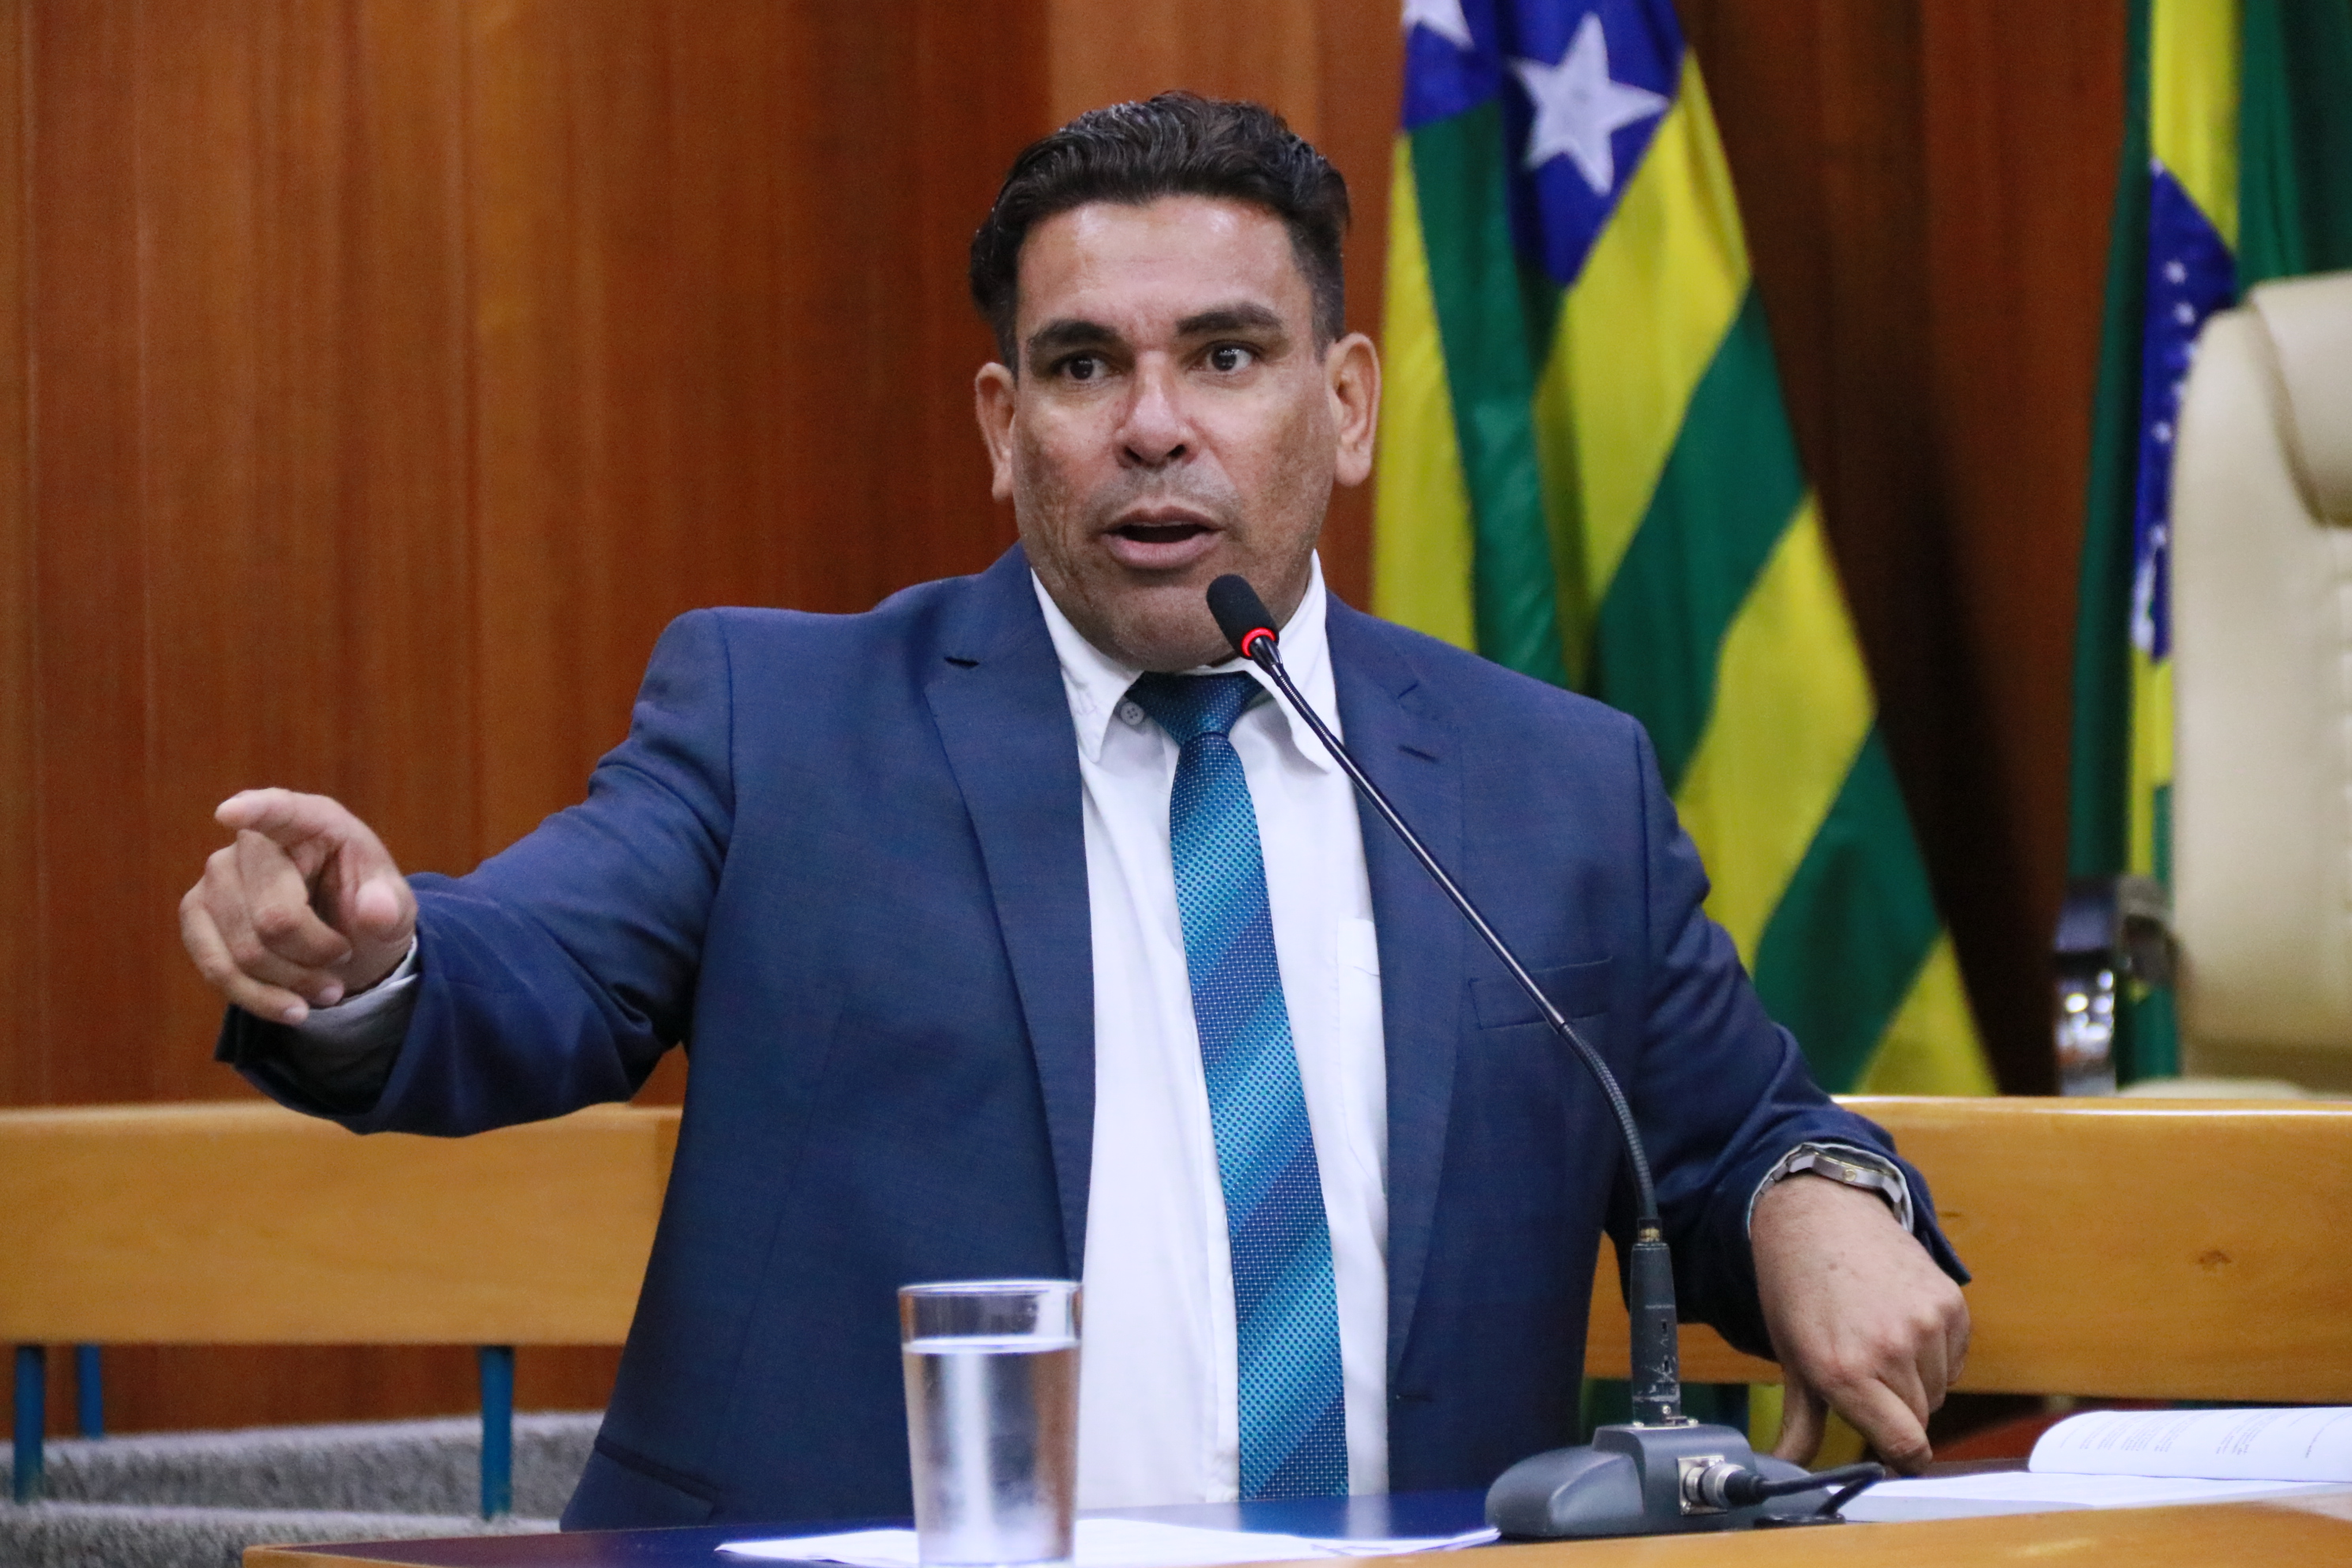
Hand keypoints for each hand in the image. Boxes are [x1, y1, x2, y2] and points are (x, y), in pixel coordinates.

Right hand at [179, 789, 417, 1025]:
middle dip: (315, 955)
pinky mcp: (196, 913)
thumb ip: (391, 906)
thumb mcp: (395, 908)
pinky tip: (291, 1008)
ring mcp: (218, 875)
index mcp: (314, 822)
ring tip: (328, 988)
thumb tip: (376, 910)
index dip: (256, 811)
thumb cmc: (368, 910)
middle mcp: (255, 842)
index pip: (283, 811)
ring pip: (245, 951)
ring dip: (292, 982)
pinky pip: (216, 968)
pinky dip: (258, 997)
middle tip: (343, 959)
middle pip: (274, 917)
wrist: (343, 943)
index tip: (229, 814)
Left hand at [1750, 1171, 1969, 1473]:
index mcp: (1844, 1371)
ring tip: (1878, 1342)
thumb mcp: (1792, 1357)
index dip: (1900, 1457)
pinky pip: (1954, 1358)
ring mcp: (1926, 1324)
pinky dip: (1935, 1354)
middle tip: (1864, 1375)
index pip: (1905, 1445)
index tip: (1891, 1453)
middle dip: (1895, 1411)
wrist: (1820, 1215)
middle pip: (1920, 1420)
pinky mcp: (1952, 1303)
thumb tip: (1787, 1470)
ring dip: (1916, 1382)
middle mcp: (1890, 1350)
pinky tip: (1901, 1323)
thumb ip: (1801, 1424)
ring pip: (1938, 1390)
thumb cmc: (1798, 1290)